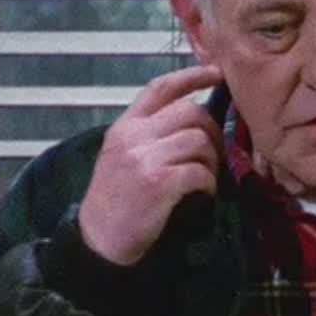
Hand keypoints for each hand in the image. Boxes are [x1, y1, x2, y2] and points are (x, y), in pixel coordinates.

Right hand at [78, 63, 224, 264]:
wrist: (99, 241)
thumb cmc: (115, 201)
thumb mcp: (121, 157)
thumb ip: (148, 134)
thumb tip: (193, 120)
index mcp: (124, 126)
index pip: (160, 88)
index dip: (192, 75)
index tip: (217, 73)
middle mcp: (133, 136)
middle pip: (190, 111)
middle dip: (211, 131)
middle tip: (212, 154)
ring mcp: (144, 158)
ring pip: (199, 140)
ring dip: (211, 161)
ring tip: (203, 179)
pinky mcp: (158, 183)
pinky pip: (199, 171)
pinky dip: (208, 184)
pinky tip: (200, 195)